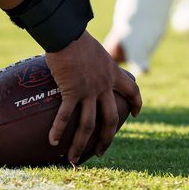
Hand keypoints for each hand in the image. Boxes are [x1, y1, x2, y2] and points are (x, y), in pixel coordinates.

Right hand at [44, 32, 141, 163]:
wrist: (67, 32)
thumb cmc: (77, 36)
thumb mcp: (95, 49)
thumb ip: (95, 61)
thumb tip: (85, 63)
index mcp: (112, 72)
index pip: (132, 89)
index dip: (135, 103)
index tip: (135, 114)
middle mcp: (104, 85)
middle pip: (110, 119)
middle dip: (106, 138)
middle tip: (101, 150)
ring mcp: (89, 89)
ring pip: (89, 124)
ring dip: (81, 144)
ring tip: (74, 158)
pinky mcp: (72, 90)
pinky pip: (66, 115)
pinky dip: (59, 130)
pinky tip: (53, 142)